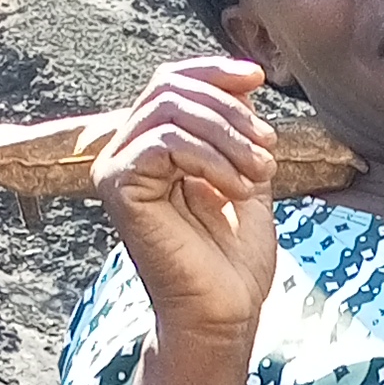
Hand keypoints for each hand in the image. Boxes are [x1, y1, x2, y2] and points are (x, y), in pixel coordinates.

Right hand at [92, 58, 279, 356]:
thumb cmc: (233, 259)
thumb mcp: (246, 178)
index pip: (173, 82)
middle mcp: (126, 150)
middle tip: (268, 152)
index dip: (214, 71)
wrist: (223, 313)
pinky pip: (163, 142)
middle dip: (230, 112)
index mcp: (153, 145)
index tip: (258, 77)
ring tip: (261, 175)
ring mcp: (115, 167)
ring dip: (227, 137)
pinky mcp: (116, 185)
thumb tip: (243, 80)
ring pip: (170, 111)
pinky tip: (234, 189)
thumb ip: (238, 132)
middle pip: (171, 88)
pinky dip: (208, 158)